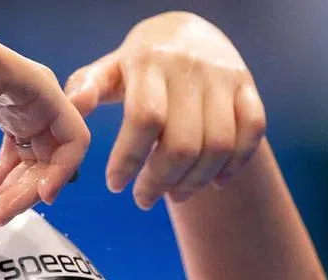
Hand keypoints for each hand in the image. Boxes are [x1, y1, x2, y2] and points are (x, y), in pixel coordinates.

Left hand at [0, 41, 89, 225]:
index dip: (62, 173)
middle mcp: (38, 103)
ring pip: (31, 164)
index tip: (44, 198)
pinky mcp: (8, 121)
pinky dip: (6, 181)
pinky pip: (16, 157)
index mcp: (41, 91)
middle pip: (48, 160)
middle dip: (26, 193)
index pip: (73, 140)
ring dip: (14, 194)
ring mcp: (23, 113)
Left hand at [64, 12, 265, 208]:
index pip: (144, 118)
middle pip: (182, 143)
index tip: (115, 185)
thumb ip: (86, 88)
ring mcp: (224, 77)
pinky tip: (215, 182)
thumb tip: (74, 106)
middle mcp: (190, 68)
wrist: (188, 31)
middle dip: (160, 182)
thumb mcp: (108, 69)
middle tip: (142, 200)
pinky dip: (236, 164)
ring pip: (218, 145)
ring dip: (195, 181)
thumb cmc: (140, 63)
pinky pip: (253, 132)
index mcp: (150, 62)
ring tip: (174, 194)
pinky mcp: (248, 87)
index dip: (129, 159)